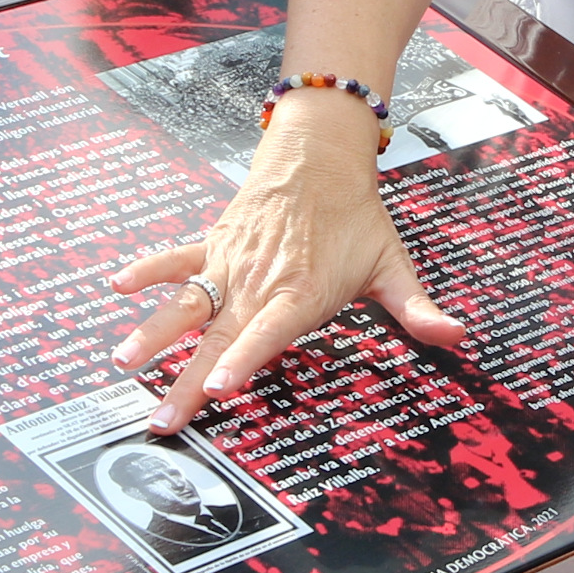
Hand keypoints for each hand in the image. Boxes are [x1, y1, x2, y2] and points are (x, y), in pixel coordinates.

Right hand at [114, 95, 466, 425]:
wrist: (322, 151)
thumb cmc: (357, 215)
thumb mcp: (392, 264)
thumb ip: (417, 308)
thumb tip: (456, 335)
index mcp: (301, 292)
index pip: (268, 334)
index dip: (245, 361)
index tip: (221, 387)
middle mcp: (260, 281)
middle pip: (218, 337)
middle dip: (187, 381)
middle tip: (161, 420)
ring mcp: (232, 262)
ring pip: (187, 304)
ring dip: (154, 334)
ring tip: (124, 364)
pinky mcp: (215, 244)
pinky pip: (176, 260)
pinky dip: (147, 270)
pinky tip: (116, 286)